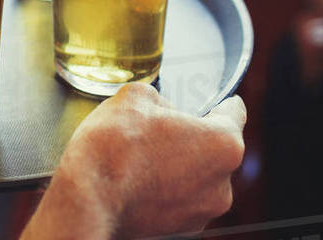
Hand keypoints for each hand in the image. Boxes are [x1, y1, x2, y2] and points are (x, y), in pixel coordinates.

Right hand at [21, 85, 245, 239]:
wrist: (88, 198)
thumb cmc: (114, 145)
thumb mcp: (134, 96)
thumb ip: (160, 99)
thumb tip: (161, 113)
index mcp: (222, 143)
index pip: (235, 114)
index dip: (225, 103)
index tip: (225, 102)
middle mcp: (222, 183)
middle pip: (213, 148)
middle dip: (190, 137)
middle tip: (157, 128)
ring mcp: (203, 211)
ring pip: (197, 176)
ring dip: (178, 165)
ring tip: (141, 156)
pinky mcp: (181, 229)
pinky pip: (181, 198)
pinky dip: (166, 188)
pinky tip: (138, 178)